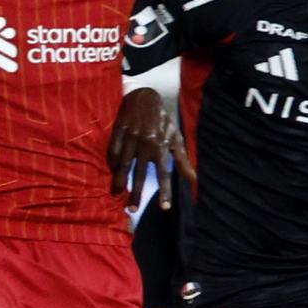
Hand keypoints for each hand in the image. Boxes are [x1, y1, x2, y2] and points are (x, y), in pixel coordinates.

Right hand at [107, 87, 194, 210]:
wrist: (144, 96)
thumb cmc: (162, 121)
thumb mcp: (175, 138)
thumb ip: (183, 160)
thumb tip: (195, 180)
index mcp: (160, 147)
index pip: (164, 174)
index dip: (165, 191)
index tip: (164, 208)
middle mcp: (145, 144)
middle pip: (139, 174)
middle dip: (135, 193)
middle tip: (132, 210)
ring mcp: (130, 138)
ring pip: (123, 164)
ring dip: (118, 181)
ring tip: (115, 194)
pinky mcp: (118, 132)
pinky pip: (113, 151)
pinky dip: (112, 163)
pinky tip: (112, 172)